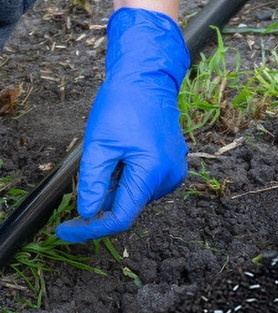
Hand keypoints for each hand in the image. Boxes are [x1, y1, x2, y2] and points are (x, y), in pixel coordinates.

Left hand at [56, 7, 189, 242]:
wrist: (150, 81)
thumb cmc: (124, 105)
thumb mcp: (100, 143)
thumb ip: (94, 181)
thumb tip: (88, 212)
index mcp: (151, 174)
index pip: (121, 217)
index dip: (92, 228)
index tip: (67, 231)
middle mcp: (168, 180)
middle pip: (129, 205)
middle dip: (104, 201)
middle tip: (85, 179)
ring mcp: (174, 174)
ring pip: (137, 195)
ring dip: (117, 187)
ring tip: (110, 155)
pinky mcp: (174, 168)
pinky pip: (146, 184)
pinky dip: (129, 179)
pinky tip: (123, 156)